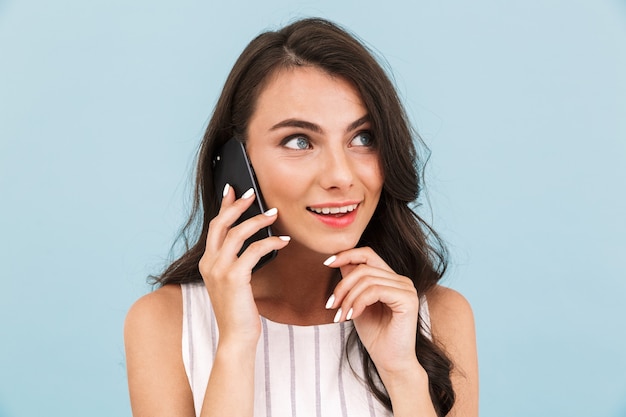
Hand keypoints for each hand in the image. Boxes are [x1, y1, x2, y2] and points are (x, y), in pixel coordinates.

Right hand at [199, 184, 289, 345]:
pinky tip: (283, 242)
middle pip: (221, 223)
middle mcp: (209, 263)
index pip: (215, 226)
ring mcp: (219, 270)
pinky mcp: (234, 277)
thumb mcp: (234, 281)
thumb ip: (236, 260)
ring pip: (238, 233)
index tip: (233, 190)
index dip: (224, 206)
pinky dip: (270, 243)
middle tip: (253, 193)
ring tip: (274, 214)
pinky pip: (254, 250)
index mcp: (207, 262)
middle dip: (237, 205)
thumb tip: (252, 240)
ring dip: (258, 220)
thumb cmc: (239, 310)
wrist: (236, 336)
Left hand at [325, 247, 420, 374]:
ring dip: (348, 298)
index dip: (346, 254)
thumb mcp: (357, 304)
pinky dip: (358, 302)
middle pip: (363, 268)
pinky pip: (375, 290)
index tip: (326, 263)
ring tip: (341, 316)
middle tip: (331, 306)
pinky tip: (352, 316)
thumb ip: (352, 283)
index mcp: (390, 279)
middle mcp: (401, 280)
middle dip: (342, 286)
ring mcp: (406, 288)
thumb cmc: (375, 336)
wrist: (390, 362)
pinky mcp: (408, 299)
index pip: (367, 254)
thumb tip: (337, 260)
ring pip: (367, 279)